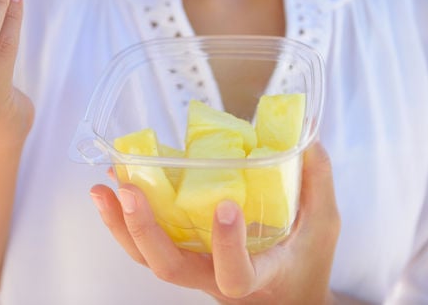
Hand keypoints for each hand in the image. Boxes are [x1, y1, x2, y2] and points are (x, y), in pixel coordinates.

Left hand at [89, 142, 339, 303]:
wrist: (285, 299)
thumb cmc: (306, 264)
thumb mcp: (323, 226)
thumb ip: (316, 183)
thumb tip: (306, 138)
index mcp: (255, 276)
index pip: (234, 273)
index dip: (226, 246)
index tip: (227, 207)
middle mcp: (214, 278)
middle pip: (168, 268)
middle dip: (144, 229)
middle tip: (129, 189)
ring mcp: (192, 268)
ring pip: (147, 258)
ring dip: (121, 223)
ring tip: (104, 186)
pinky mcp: (180, 253)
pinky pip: (144, 243)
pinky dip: (123, 217)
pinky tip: (112, 184)